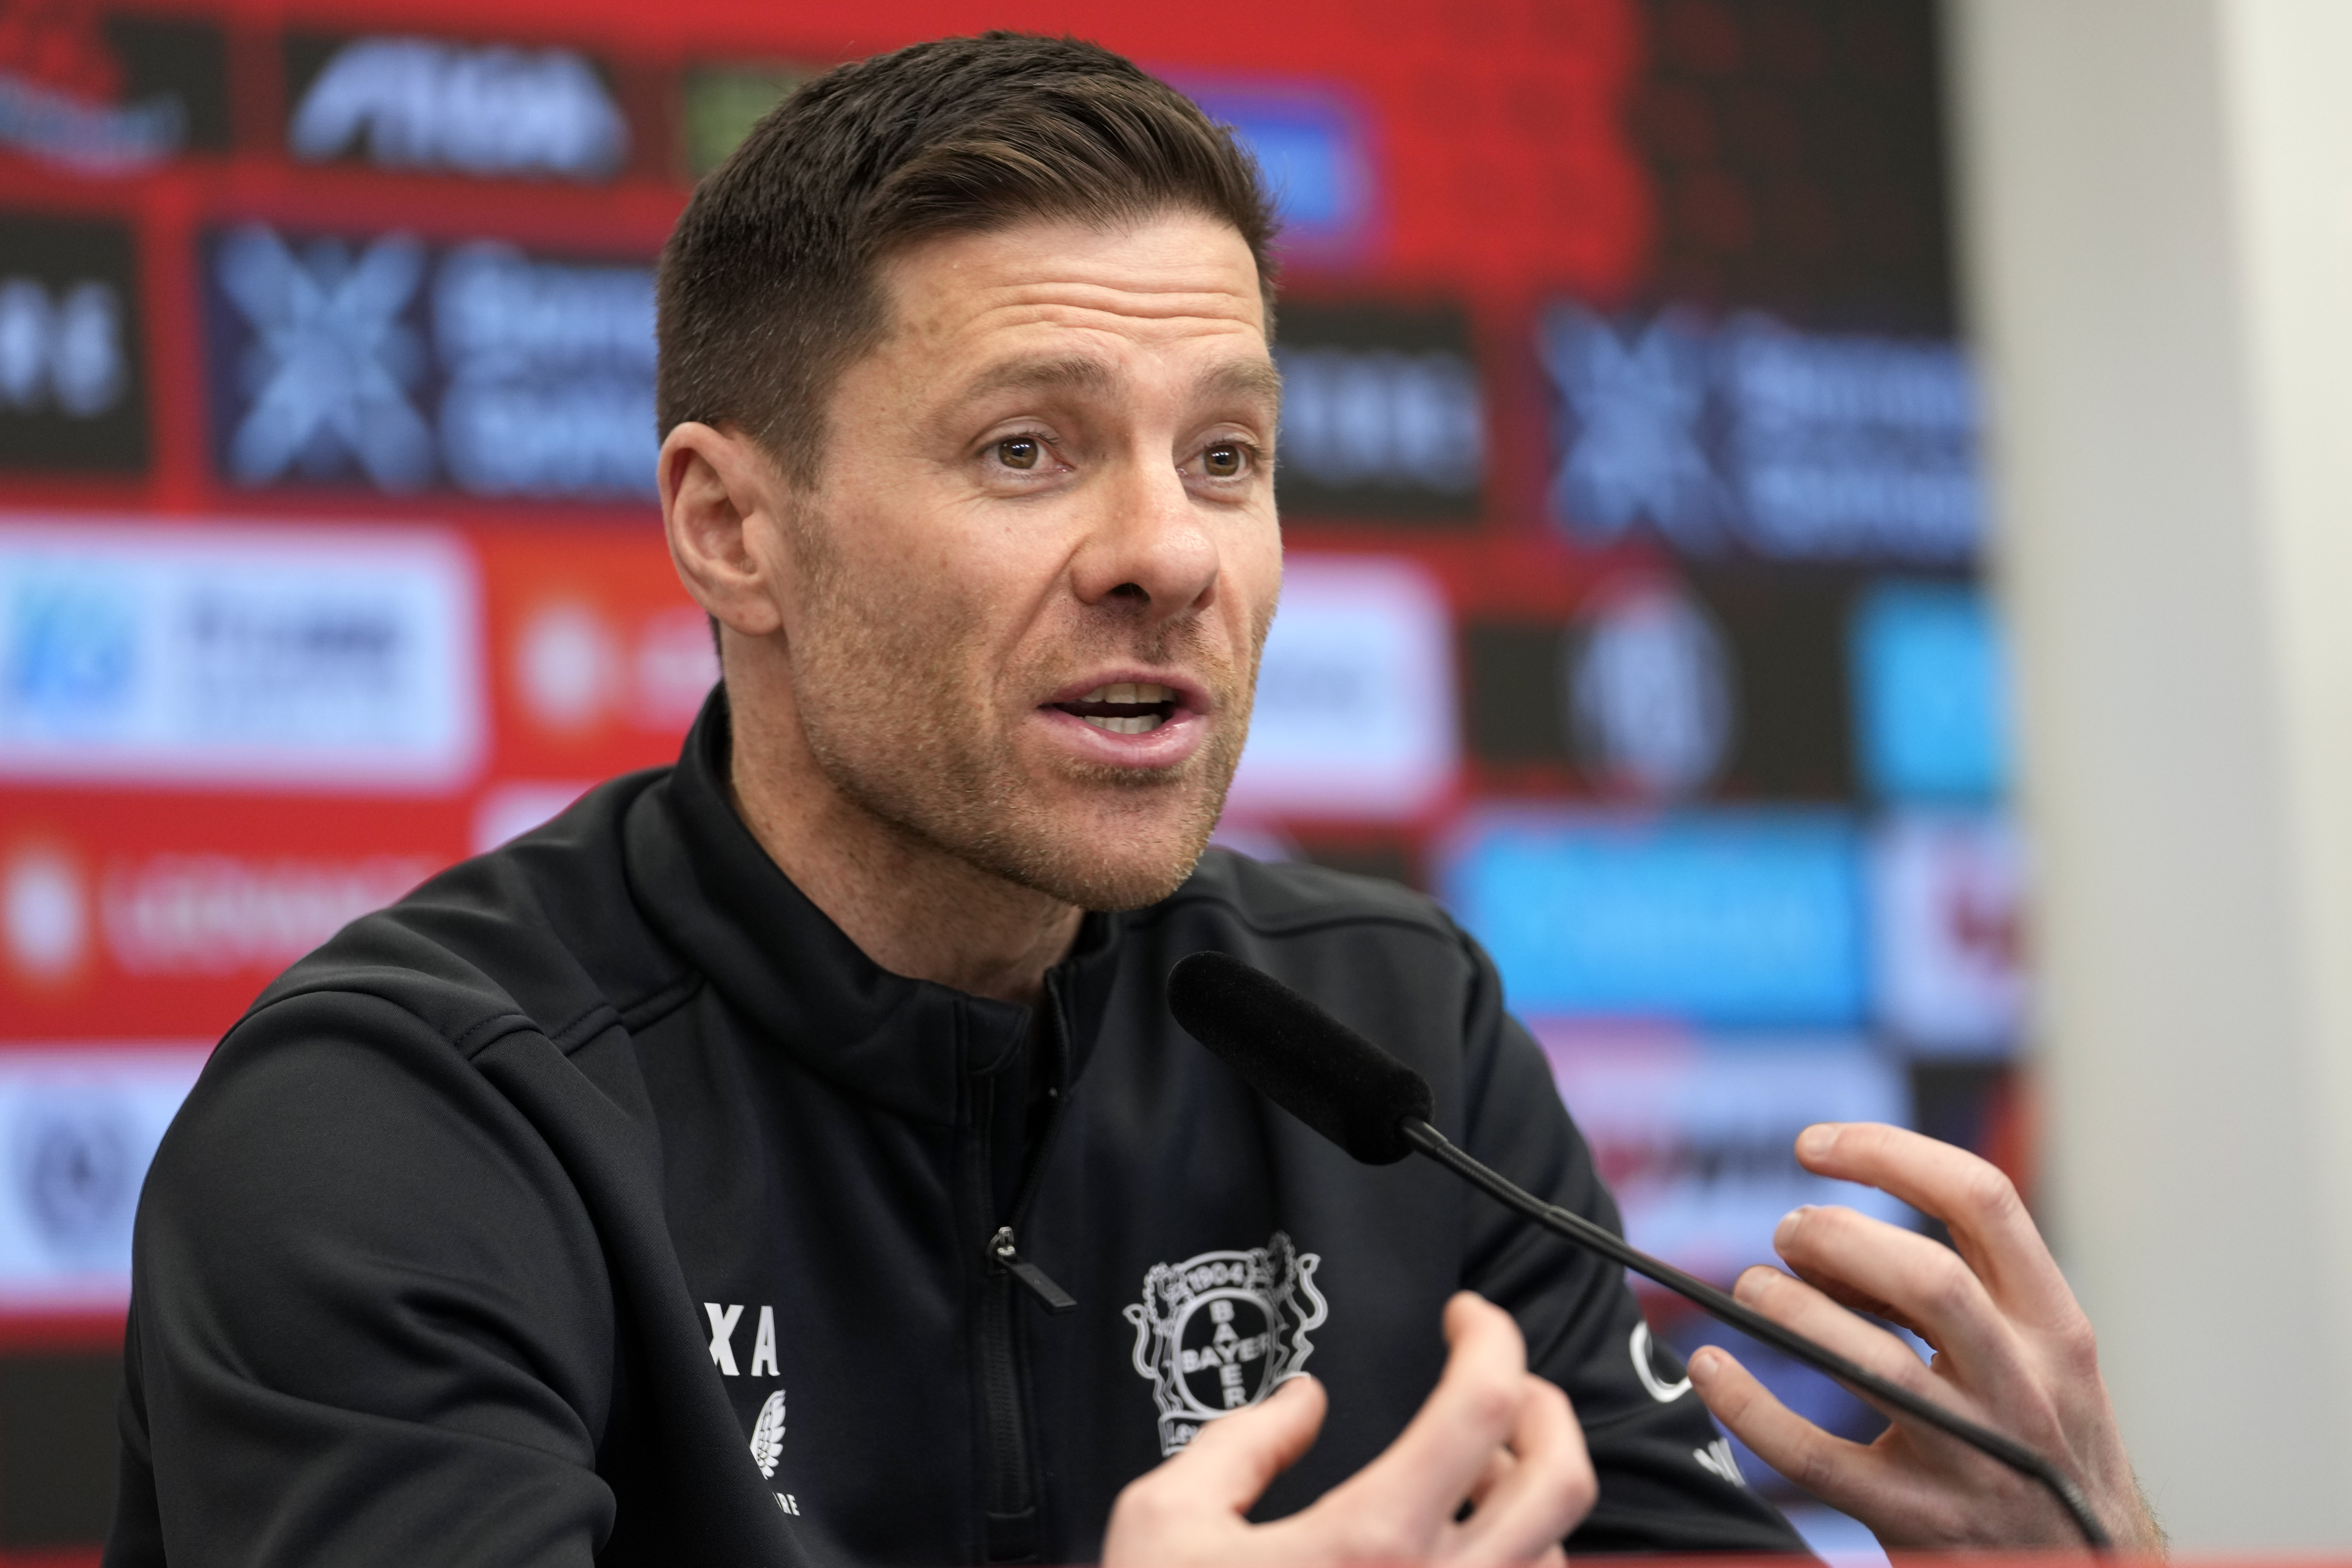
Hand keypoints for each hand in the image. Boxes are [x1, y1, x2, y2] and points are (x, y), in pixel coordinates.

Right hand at [1102, 1292, 1595, 1566]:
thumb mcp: (1163, 1522)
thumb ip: (1241, 1445)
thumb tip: (1303, 1403)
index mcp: (1369, 1542)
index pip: (1481, 1403)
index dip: (1489, 1335)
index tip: (1464, 1316)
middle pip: (1562, 1478)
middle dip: (1547, 1406)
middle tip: (1499, 1384)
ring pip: (1558, 1555)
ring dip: (1529, 1498)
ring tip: (1473, 1477)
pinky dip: (1517, 1566)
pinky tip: (1459, 1550)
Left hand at [1687, 1122, 2161, 1551]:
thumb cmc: (2040, 1448)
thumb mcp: (2040, 1360)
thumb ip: (1969, 1292)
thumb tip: (1831, 1235)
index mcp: (2055, 1327)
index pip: (1982, 1200)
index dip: (1888, 1153)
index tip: (1813, 1145)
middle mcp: (2025, 1385)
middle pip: (1927, 1277)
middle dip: (1837, 1237)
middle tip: (1788, 1233)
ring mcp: (1975, 1458)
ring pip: (1872, 1361)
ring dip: (1791, 1310)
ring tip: (1752, 1289)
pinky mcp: (1920, 1520)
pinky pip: (1817, 1456)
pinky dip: (1750, 1407)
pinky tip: (1710, 1369)